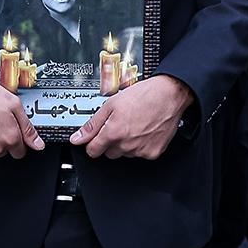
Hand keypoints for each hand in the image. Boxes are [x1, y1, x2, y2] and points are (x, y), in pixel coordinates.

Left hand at [70, 74, 193, 158]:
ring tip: (134, 124)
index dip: (92, 143)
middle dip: (110, 141)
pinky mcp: (153, 153)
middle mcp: (126, 145)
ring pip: (124, 153)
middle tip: (119, 124)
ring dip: (126, 143)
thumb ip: (92, 124)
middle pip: (108, 153)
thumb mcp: (111, 104)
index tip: (96, 137)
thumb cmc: (144, 95)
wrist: (169, 94)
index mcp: (113, 133)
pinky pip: (140, 154)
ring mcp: (141, 151)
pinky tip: (144, 130)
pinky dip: (140, 145)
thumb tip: (77, 138)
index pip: (92, 151)